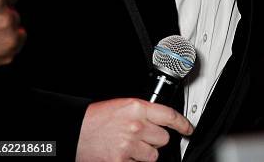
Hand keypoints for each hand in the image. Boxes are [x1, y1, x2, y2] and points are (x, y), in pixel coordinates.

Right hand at [76, 98, 193, 161]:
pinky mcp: (121, 160)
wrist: (75, 131)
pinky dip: (132, 161)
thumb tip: (160, 120)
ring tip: (131, 146)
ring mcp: (129, 145)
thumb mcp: (124, 106)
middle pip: (163, 138)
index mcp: (137, 108)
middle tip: (143, 136)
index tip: (188, 129)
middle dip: (155, 139)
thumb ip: (144, 112)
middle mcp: (136, 126)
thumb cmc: (97, 118)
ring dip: (145, 153)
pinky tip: (123, 154)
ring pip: (153, 155)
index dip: (183, 124)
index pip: (170, 116)